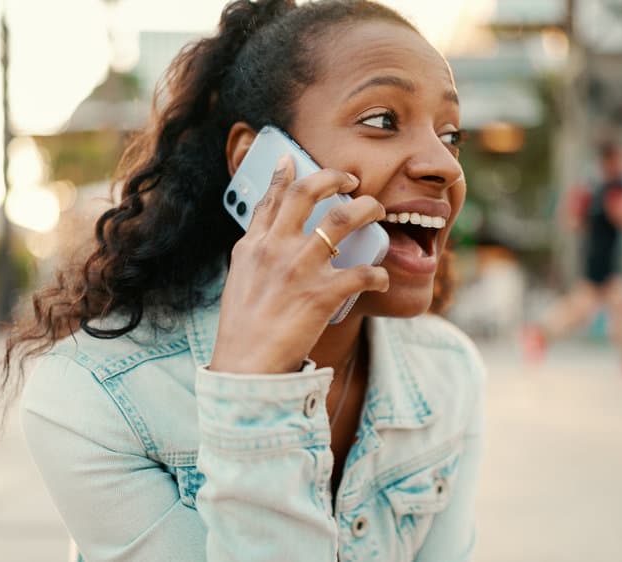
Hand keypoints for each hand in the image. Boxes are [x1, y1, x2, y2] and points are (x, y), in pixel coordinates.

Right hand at [210, 155, 388, 373]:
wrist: (245, 366)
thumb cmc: (242, 330)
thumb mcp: (239, 281)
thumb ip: (256, 256)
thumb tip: (266, 243)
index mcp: (253, 246)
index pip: (269, 199)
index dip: (283, 175)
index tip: (292, 159)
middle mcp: (276, 248)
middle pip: (308, 193)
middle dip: (334, 177)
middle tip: (352, 179)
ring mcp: (300, 268)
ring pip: (343, 219)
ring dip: (367, 209)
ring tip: (378, 211)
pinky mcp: (322, 294)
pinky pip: (363, 272)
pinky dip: (379, 274)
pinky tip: (382, 278)